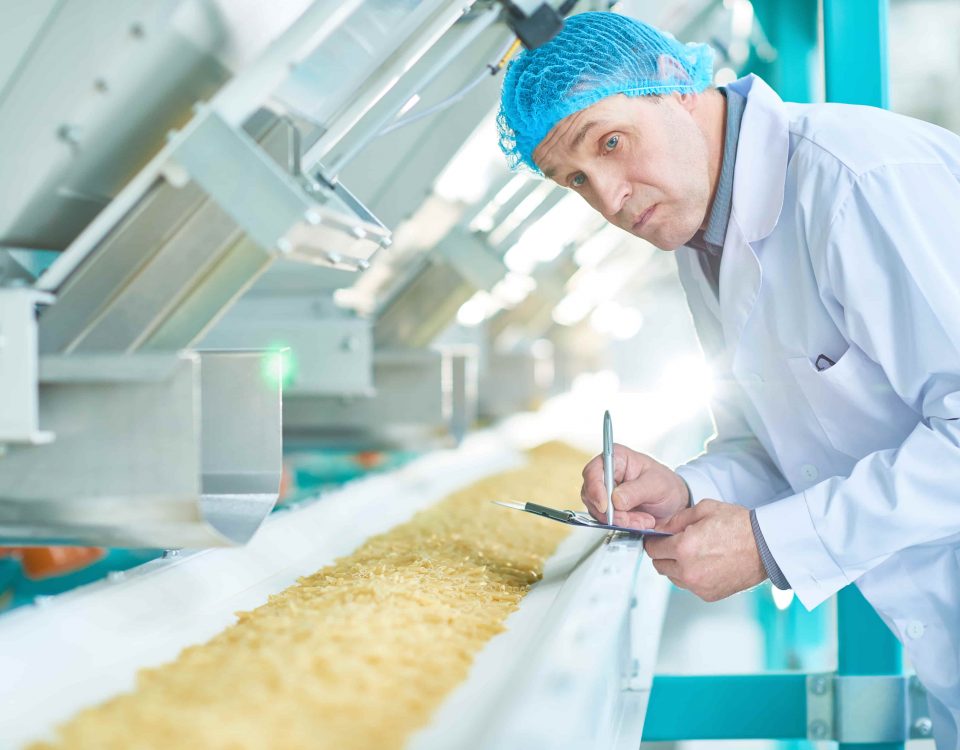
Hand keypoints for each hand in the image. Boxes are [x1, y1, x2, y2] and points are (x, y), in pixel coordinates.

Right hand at [580, 445, 689, 529]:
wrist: (675, 505)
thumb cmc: (667, 486)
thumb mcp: (657, 485)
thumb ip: (635, 491)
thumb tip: (615, 499)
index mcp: (616, 458)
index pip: (594, 471)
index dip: (595, 489)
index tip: (605, 506)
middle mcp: (607, 474)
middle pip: (591, 493)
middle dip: (611, 511)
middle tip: (630, 518)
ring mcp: (606, 492)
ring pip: (598, 510)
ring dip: (620, 519)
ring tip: (643, 520)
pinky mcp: (608, 509)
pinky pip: (606, 520)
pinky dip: (623, 525)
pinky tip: (639, 522)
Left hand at [644, 499, 766, 601]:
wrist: (766, 546)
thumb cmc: (739, 526)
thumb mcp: (704, 509)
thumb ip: (676, 519)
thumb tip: (660, 527)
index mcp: (684, 548)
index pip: (652, 548)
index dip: (654, 540)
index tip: (659, 537)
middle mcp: (688, 571)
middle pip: (658, 565)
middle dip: (664, 553)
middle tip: (677, 543)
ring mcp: (698, 586)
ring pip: (672, 577)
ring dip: (676, 566)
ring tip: (695, 553)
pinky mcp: (708, 595)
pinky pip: (689, 586)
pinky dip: (692, 576)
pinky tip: (705, 563)